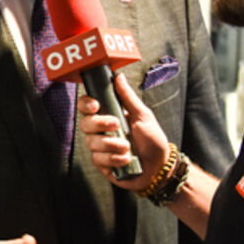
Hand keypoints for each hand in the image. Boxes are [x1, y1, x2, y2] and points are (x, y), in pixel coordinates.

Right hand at [78, 73, 168, 190]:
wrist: (159, 166)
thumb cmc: (152, 139)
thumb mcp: (143, 115)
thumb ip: (128, 97)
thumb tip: (118, 76)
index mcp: (108, 115)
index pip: (86, 106)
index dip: (86, 104)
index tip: (96, 106)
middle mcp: (100, 131)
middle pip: (85, 123)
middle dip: (101, 124)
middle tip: (117, 125)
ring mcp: (99, 148)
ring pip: (92, 142)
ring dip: (112, 145)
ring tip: (129, 148)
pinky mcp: (101, 164)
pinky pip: (99, 159)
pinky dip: (115, 159)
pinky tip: (126, 160)